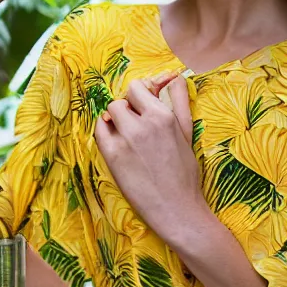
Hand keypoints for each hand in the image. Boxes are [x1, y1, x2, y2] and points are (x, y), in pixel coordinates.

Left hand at [94, 73, 209, 241]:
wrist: (176, 209)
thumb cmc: (185, 172)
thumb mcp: (187, 132)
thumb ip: (180, 101)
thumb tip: (176, 77)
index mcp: (163, 115)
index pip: (138, 87)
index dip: (138, 95)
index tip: (141, 106)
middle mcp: (143, 123)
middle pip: (122, 98)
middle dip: (127, 107)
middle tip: (135, 124)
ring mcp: (125, 139)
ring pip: (111, 112)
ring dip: (116, 119)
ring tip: (127, 135)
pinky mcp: (112, 156)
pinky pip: (99, 130)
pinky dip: (104, 131)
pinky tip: (116, 142)